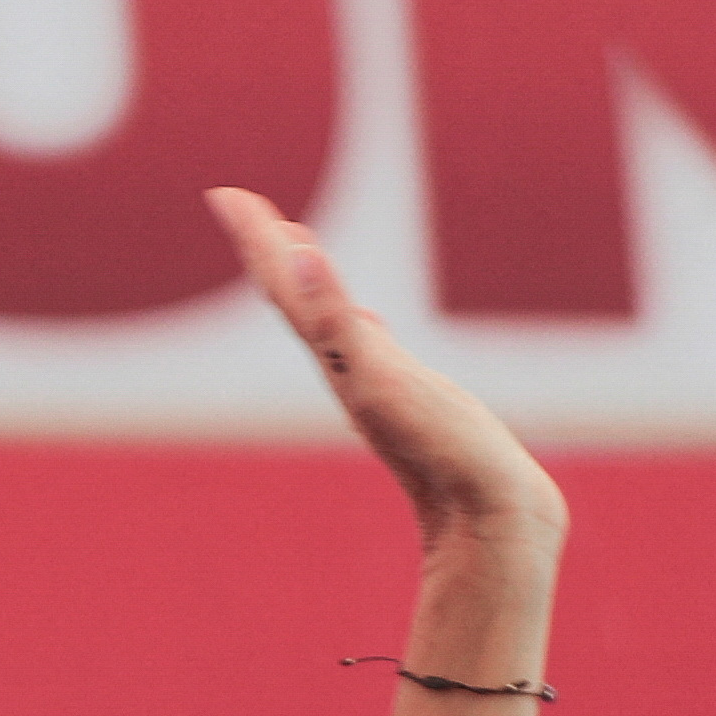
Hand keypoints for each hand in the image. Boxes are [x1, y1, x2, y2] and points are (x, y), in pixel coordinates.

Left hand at [206, 189, 565, 565]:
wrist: (488, 519)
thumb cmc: (444, 459)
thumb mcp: (382, 384)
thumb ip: (340, 325)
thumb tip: (296, 261)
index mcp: (339, 360)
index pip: (288, 288)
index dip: (259, 241)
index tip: (227, 196)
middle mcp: (351, 369)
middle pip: (298, 297)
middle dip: (271, 248)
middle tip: (240, 203)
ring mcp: (379, 385)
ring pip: (329, 322)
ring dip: (307, 280)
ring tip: (293, 243)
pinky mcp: (411, 402)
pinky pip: (372, 354)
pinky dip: (359, 327)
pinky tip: (364, 325)